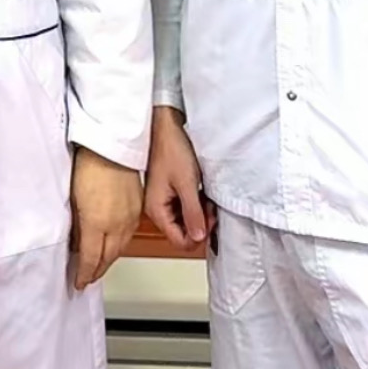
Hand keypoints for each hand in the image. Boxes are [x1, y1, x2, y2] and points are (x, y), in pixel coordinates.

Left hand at [70, 147, 143, 290]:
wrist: (112, 146)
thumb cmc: (90, 165)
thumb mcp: (73, 199)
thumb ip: (76, 225)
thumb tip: (75, 241)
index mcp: (97, 224)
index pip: (90, 259)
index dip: (84, 274)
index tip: (79, 282)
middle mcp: (116, 225)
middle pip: (107, 258)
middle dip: (96, 271)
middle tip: (87, 279)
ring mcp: (128, 218)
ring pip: (119, 249)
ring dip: (109, 260)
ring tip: (99, 267)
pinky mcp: (137, 210)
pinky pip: (128, 236)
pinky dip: (119, 246)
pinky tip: (113, 246)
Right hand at [144, 106, 213, 254]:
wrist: (165, 127)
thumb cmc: (171, 150)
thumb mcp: (187, 184)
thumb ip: (193, 213)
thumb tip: (199, 237)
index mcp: (157, 210)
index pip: (179, 241)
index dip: (198, 235)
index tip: (210, 220)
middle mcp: (157, 209)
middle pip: (182, 233)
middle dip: (200, 224)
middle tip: (211, 208)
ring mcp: (162, 201)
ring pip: (184, 221)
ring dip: (199, 213)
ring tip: (206, 198)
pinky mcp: (168, 193)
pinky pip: (183, 208)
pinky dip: (195, 204)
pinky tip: (201, 193)